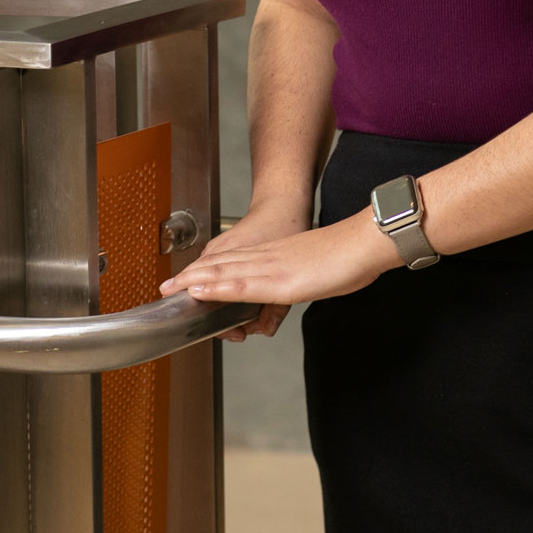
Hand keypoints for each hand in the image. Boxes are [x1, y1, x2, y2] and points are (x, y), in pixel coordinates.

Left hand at [158, 202, 399, 336]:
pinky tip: (199, 291)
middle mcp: (269, 259)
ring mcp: (272, 268)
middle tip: (165, 288)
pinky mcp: (281, 280)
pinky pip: (241, 285)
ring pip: (224, 275)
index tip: (187, 280)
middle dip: (191, 278)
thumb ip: (302, 281)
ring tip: (170, 289)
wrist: (367, 240)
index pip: (235, 263)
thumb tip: (298, 290)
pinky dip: (216, 289)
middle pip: (222, 267)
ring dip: (195, 282)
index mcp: (277, 256)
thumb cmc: (350, 256)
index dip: (207, 271)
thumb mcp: (319, 272)